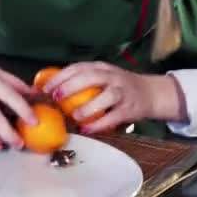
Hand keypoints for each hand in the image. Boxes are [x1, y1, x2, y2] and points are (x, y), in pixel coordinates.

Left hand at [43, 62, 186, 132]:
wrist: (151, 93)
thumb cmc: (118, 87)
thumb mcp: (101, 78)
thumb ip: (81, 81)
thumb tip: (50, 91)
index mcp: (101, 68)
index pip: (78, 67)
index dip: (60, 76)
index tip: (44, 87)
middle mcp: (112, 77)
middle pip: (91, 77)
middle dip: (71, 86)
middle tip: (56, 97)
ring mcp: (123, 92)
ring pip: (107, 96)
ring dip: (88, 106)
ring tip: (75, 116)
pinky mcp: (129, 109)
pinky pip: (114, 117)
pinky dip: (99, 124)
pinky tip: (87, 129)